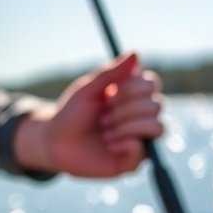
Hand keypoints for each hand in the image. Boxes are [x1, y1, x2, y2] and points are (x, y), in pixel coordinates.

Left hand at [14, 52, 163, 176]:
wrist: (54, 142)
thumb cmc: (70, 113)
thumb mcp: (88, 89)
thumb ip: (111, 72)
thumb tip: (136, 53)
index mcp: (132, 95)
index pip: (152, 84)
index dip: (133, 89)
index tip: (109, 94)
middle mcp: (140, 115)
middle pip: (156, 105)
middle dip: (125, 110)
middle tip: (102, 117)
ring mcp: (139, 138)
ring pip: (157, 127)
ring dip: (127, 127)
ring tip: (105, 132)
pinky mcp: (133, 160)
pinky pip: (144, 150)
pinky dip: (125, 143)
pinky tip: (108, 144)